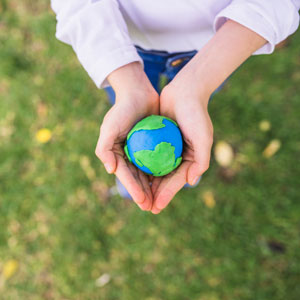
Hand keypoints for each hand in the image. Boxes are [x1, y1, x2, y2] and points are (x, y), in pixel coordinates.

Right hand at [95, 63, 158, 209]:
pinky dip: (162, 172)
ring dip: (153, 188)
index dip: (134, 190)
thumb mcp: (109, 127)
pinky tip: (170, 181)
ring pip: (148, 173)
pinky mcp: (153, 145)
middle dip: (144, 194)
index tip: (143, 202)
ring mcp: (141, 150)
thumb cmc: (122, 110)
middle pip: (137, 178)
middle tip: (152, 208)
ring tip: (161, 201)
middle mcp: (129, 154)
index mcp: (117, 154)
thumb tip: (110, 171)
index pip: (126, 175)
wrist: (138, 92)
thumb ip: (105, 148)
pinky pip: (158, 161)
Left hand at [150, 68, 213, 213]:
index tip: (156, 207)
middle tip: (145, 208)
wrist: (185, 91)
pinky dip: (142, 166)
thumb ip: (200, 161)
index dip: (167, 195)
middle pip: (165, 179)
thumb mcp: (203, 137)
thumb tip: (191, 182)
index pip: (177, 181)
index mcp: (191, 159)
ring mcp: (168, 148)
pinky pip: (148, 156)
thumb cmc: (196, 114)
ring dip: (148, 184)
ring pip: (155, 170)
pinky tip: (133, 175)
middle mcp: (179, 156)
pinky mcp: (157, 139)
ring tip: (138, 197)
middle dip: (156, 194)